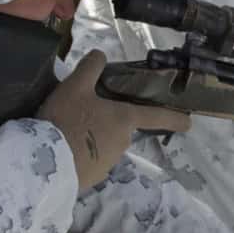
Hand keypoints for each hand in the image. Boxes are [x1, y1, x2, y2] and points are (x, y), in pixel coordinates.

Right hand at [37, 49, 190, 189]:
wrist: (45, 162)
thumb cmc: (66, 119)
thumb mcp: (75, 86)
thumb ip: (90, 68)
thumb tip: (100, 54)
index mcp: (124, 119)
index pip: (155, 117)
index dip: (173, 118)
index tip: (189, 123)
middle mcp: (123, 143)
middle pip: (120, 129)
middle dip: (106, 123)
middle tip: (82, 114)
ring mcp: (108, 163)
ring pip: (104, 145)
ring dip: (92, 139)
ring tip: (67, 131)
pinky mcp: (92, 178)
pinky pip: (90, 162)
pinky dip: (81, 155)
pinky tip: (63, 148)